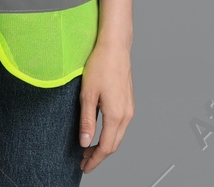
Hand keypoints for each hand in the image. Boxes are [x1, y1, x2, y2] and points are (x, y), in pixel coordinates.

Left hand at [79, 41, 132, 172]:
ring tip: (88, 148)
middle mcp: (127, 114)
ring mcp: (130, 108)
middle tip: (83, 160)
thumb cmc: (101, 65)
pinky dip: (110, 134)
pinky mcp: (128, 102)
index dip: (95, 160)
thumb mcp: (87, 95)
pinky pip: (121, 126)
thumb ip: (87, 121)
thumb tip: (85, 142)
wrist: (115, 47)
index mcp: (116, 115)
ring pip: (118, 136)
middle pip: (114, 145)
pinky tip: (100, 132)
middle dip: (99, 155)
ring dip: (104, 145)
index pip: (106, 147)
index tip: (84, 166)